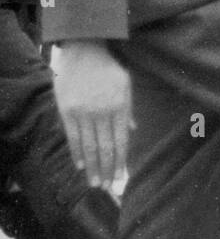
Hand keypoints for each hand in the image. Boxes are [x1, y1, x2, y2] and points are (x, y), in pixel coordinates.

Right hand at [50, 42, 131, 188]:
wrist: (84, 50)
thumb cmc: (109, 68)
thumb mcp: (126, 85)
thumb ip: (129, 110)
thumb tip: (133, 131)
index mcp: (120, 107)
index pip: (121, 142)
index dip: (121, 162)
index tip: (121, 178)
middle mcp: (102, 113)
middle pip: (105, 148)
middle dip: (106, 170)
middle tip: (107, 187)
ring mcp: (84, 112)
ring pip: (89, 146)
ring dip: (92, 167)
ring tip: (94, 182)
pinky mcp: (67, 110)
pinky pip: (72, 137)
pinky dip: (76, 153)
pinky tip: (80, 165)